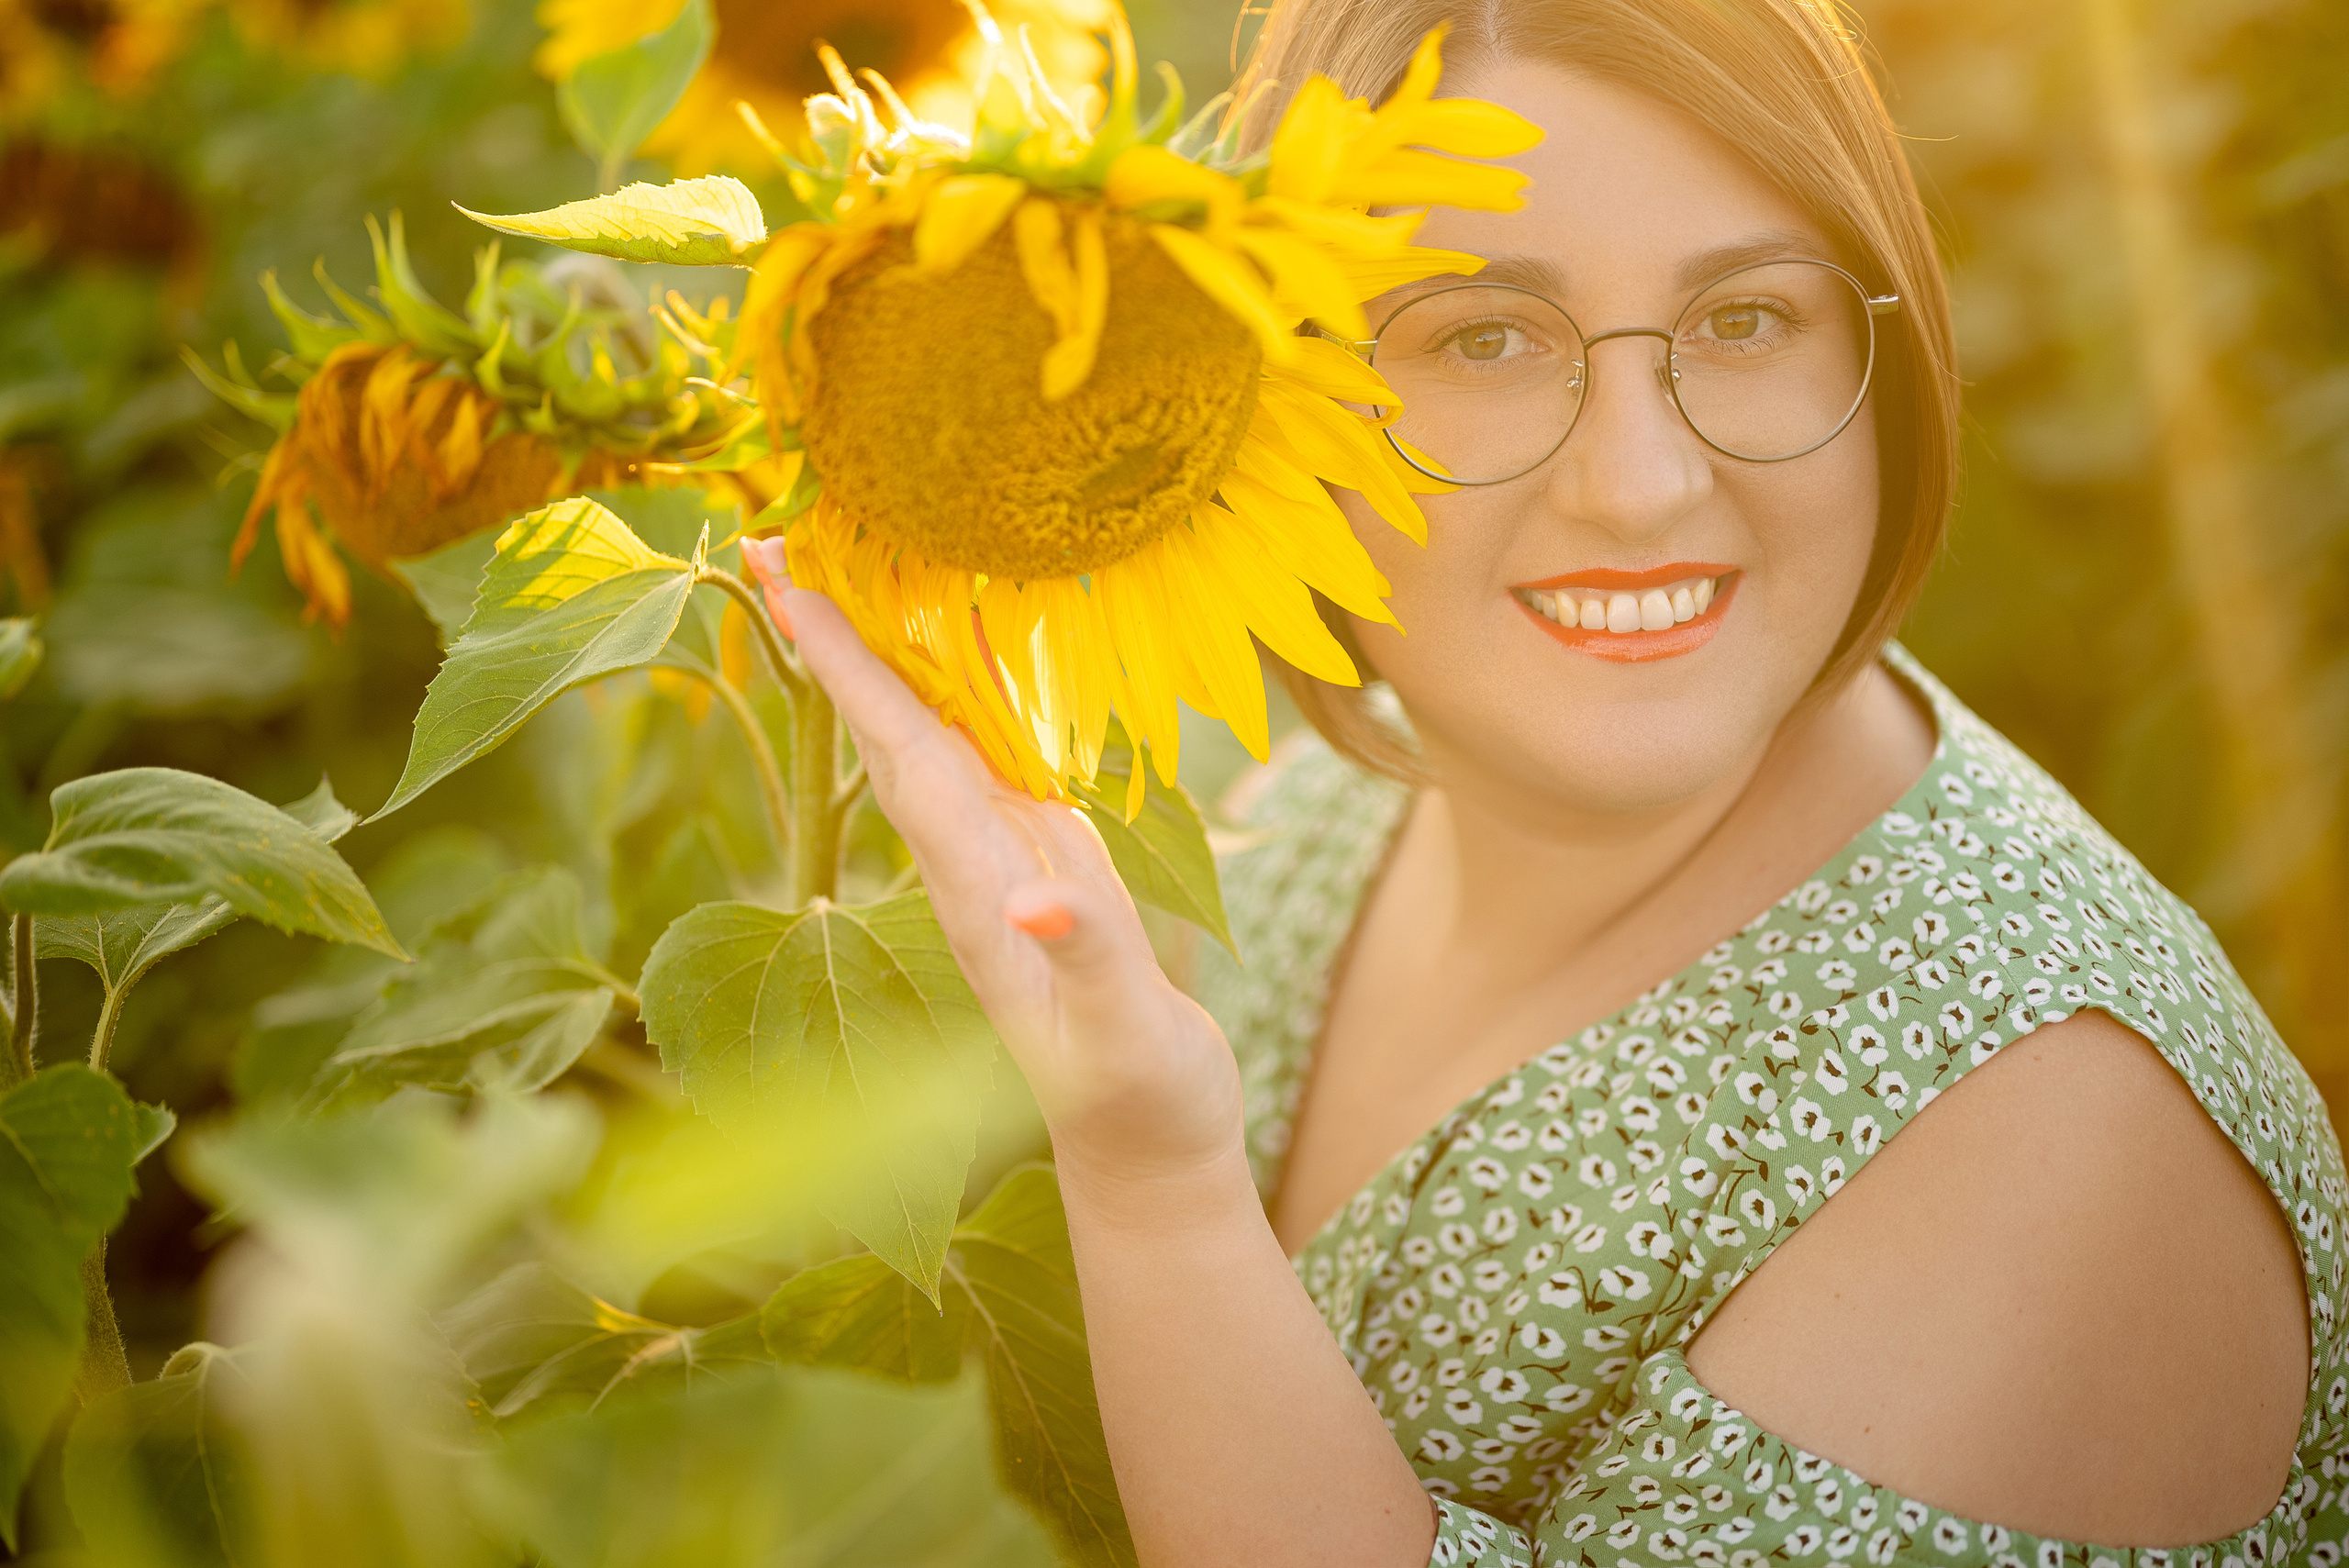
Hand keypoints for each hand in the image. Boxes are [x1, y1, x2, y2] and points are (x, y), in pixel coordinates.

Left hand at [747, 539, 1247, 1195]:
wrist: (1146, 1144)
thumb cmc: (1139, 1094)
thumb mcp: (1122, 1036)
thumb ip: (1089, 964)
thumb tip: (1035, 905)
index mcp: (978, 893)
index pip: (902, 759)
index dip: (848, 672)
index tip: (786, 587)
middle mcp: (970, 866)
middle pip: (891, 732)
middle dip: (833, 641)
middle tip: (768, 538)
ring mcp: (1000, 861)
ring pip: (928, 736)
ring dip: (878, 655)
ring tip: (833, 566)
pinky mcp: (1037, 863)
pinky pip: (982, 756)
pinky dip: (955, 689)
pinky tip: (951, 645)